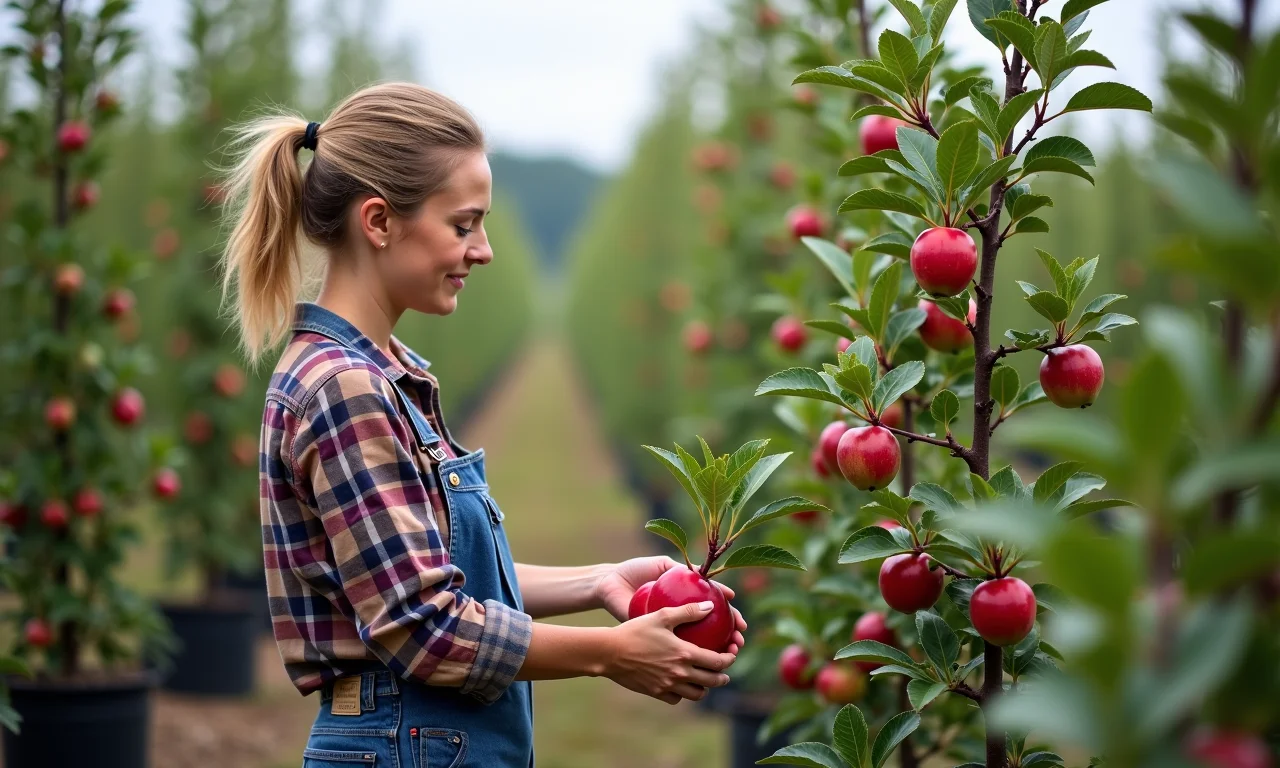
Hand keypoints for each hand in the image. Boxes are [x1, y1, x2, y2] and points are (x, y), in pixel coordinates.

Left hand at [595, 555, 747, 652]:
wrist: (610, 584)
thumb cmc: (636, 572)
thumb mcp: (663, 567)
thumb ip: (687, 570)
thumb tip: (711, 577)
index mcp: (685, 603)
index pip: (715, 614)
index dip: (731, 619)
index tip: (741, 625)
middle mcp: (679, 621)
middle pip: (712, 635)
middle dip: (729, 641)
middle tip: (737, 644)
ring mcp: (667, 634)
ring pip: (697, 650)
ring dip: (714, 657)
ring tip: (726, 657)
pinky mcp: (654, 642)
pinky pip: (673, 655)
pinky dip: (688, 664)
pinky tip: (699, 668)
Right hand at [603, 601, 736, 704]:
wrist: (609, 653)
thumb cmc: (635, 630)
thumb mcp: (662, 615)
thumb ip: (688, 611)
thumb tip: (710, 606)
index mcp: (685, 654)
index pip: (717, 662)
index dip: (729, 659)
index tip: (731, 654)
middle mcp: (680, 673)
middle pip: (711, 681)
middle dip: (722, 677)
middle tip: (723, 673)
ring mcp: (668, 685)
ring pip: (696, 694)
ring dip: (704, 687)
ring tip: (704, 679)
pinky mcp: (656, 693)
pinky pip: (677, 698)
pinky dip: (683, 693)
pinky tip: (680, 684)